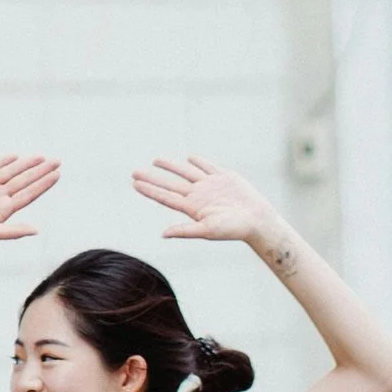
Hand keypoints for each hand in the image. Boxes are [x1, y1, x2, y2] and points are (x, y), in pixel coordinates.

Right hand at [0, 153, 58, 253]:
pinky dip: (1, 161)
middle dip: (40, 171)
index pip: (28, 194)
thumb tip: (36, 230)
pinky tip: (14, 157)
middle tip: (57, 161)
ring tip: (40, 157)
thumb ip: (13, 231)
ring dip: (25, 164)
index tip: (57, 174)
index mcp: (4, 210)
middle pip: (23, 181)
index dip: (43, 184)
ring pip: (9, 172)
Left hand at [132, 154, 281, 245]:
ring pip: (186, 172)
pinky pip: (208, 167)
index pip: (166, 197)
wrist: (258, 220)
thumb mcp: (207, 231)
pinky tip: (189, 157)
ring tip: (156, 160)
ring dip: (171, 166)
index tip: (134, 184)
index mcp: (192, 208)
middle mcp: (198, 195)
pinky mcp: (224, 177)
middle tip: (134, 172)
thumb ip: (185, 231)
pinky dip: (198, 161)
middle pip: (171, 184)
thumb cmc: (233, 229)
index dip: (150, 190)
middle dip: (153, 177)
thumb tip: (163, 234)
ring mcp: (210, 185)